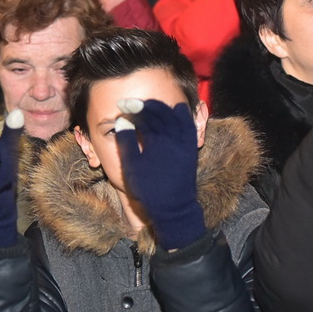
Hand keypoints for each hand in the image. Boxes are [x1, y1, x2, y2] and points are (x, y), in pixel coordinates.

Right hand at [113, 99, 206, 249]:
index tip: (121, 106)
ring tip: (150, 104)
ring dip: (162, 107)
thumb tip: (122, 121)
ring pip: (174, 116)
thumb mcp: (131, 166)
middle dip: (145, 105)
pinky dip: (183, 115)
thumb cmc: (149, 188)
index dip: (131, 109)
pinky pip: (189, 126)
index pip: (143, 117)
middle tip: (132, 103)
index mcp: (156, 142)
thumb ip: (126, 142)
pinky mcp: (191, 148)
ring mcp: (184, 142)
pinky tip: (176, 108)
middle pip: (159, 114)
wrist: (173, 208)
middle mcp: (172, 138)